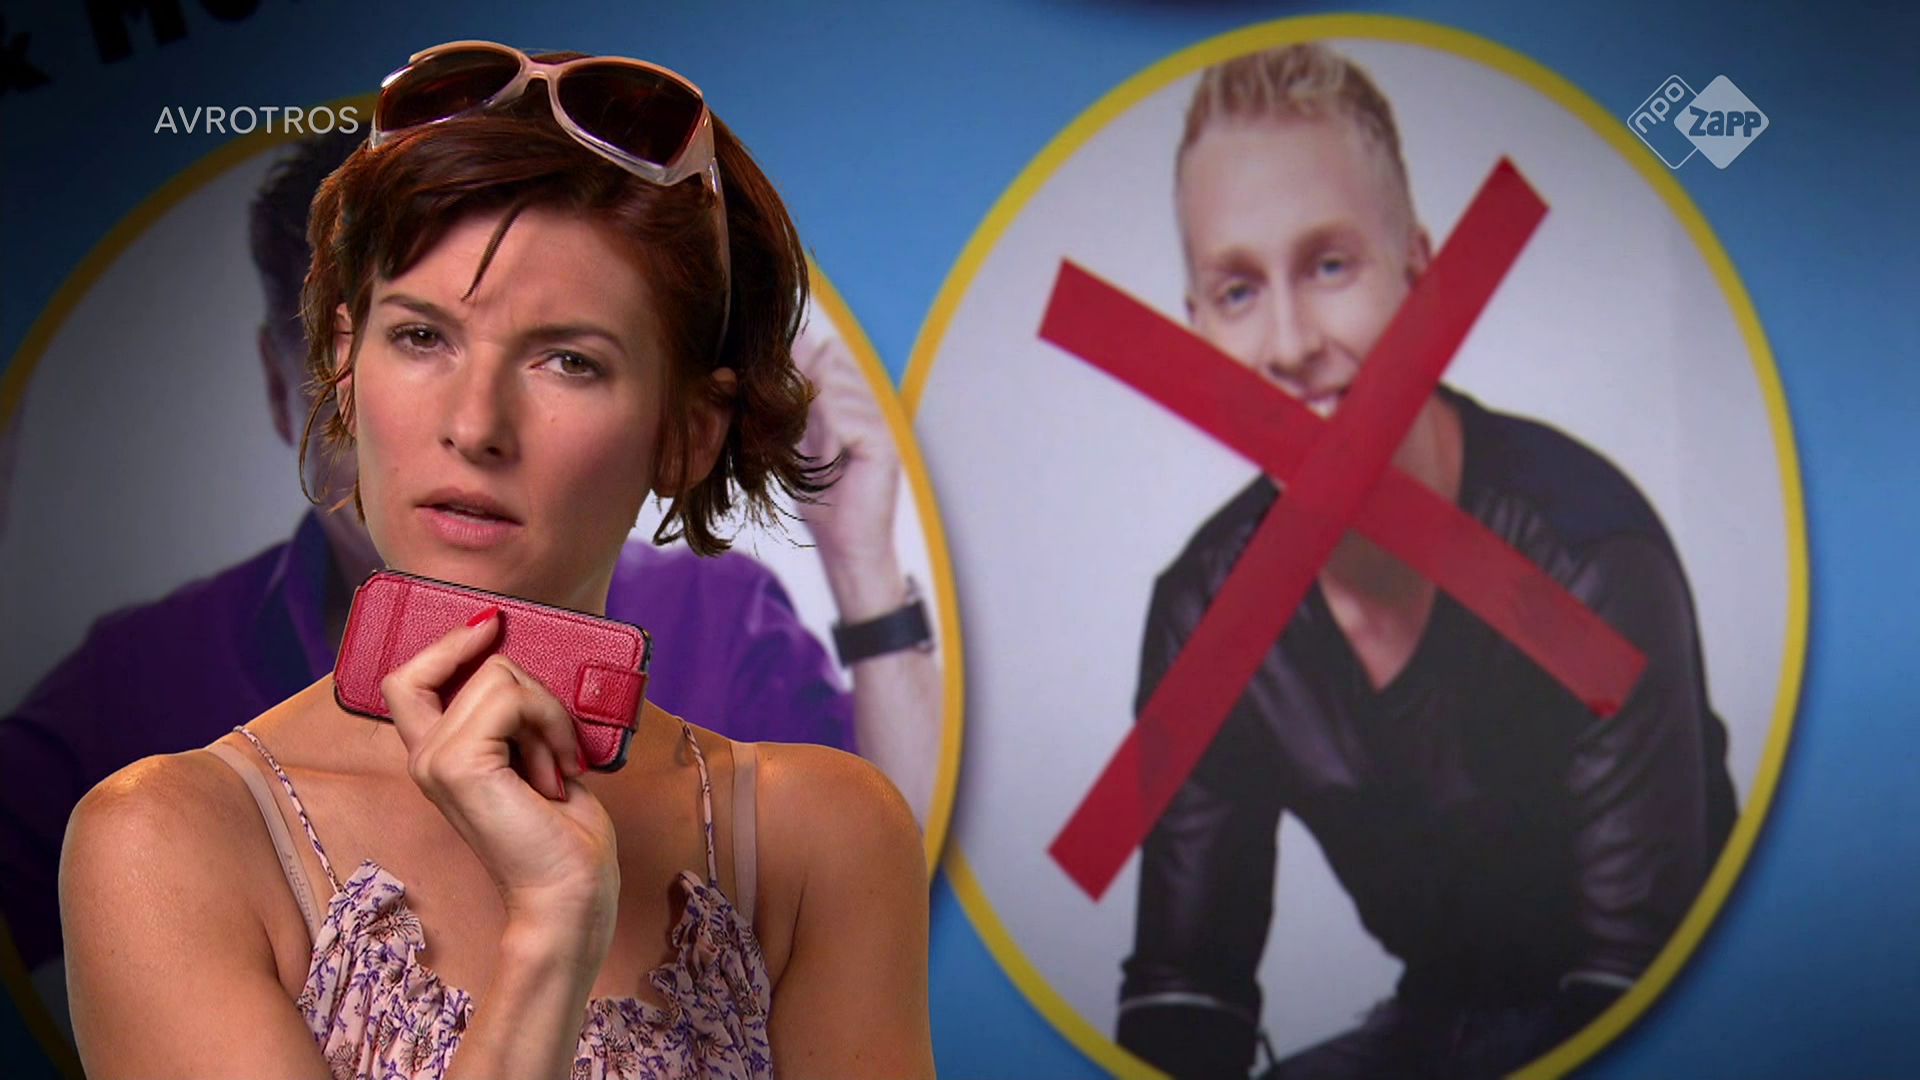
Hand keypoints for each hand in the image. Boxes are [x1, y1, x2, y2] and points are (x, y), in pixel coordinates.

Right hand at [380, 610, 619, 931]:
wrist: (569, 893)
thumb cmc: (562, 834)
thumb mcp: (533, 754)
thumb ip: (512, 714)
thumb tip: (517, 656)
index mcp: (437, 754)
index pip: (408, 677)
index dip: (448, 643)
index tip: (492, 625)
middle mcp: (425, 756)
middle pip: (471, 665)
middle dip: (531, 690)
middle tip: (553, 745)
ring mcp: (435, 760)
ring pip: (500, 676)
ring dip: (548, 715)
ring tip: (554, 768)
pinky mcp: (458, 764)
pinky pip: (512, 698)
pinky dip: (550, 724)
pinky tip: (556, 773)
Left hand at [794, 327, 900, 566]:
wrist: (845, 543)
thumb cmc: (824, 497)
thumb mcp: (802, 436)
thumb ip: (800, 393)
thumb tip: (794, 343)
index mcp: (864, 397)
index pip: (833, 350)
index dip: (806, 367)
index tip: (797, 407)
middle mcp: (880, 401)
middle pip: (832, 359)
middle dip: (809, 396)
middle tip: (813, 440)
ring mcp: (887, 418)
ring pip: (832, 388)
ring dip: (816, 425)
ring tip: (826, 457)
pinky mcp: (887, 440)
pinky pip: (841, 417)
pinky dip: (827, 442)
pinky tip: (835, 466)